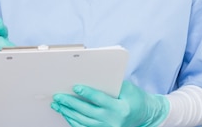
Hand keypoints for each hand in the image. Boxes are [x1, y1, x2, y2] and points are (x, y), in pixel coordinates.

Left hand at [51, 80, 169, 126]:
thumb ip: (112, 85)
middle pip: (87, 111)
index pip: (100, 100)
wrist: (144, 114)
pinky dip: (73, 121)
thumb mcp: (128, 89)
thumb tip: (91, 79)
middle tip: (58, 96)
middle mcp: (113, 121)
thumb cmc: (135, 98)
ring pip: (83, 121)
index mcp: (121, 109)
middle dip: (71, 103)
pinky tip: (66, 113)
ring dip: (68, 112)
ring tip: (58, 104)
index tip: (75, 87)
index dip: (87, 93)